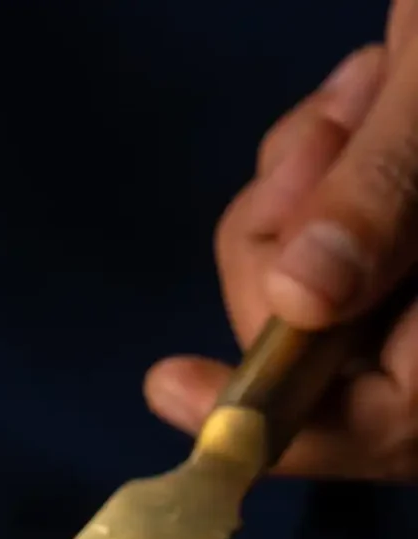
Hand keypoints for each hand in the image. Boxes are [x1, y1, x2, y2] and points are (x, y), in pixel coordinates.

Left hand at [146, 19, 417, 476]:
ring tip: (364, 93)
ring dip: (295, 195)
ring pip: (307, 303)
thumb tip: (300, 301)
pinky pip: (315, 251)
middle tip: (319, 142)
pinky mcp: (388, 255)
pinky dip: (310, 178)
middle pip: (328, 366)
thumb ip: (384, 192)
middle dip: (281, 257)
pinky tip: (360, 101)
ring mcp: (412, 290)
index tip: (169, 386)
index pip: (384, 420)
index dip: (276, 418)